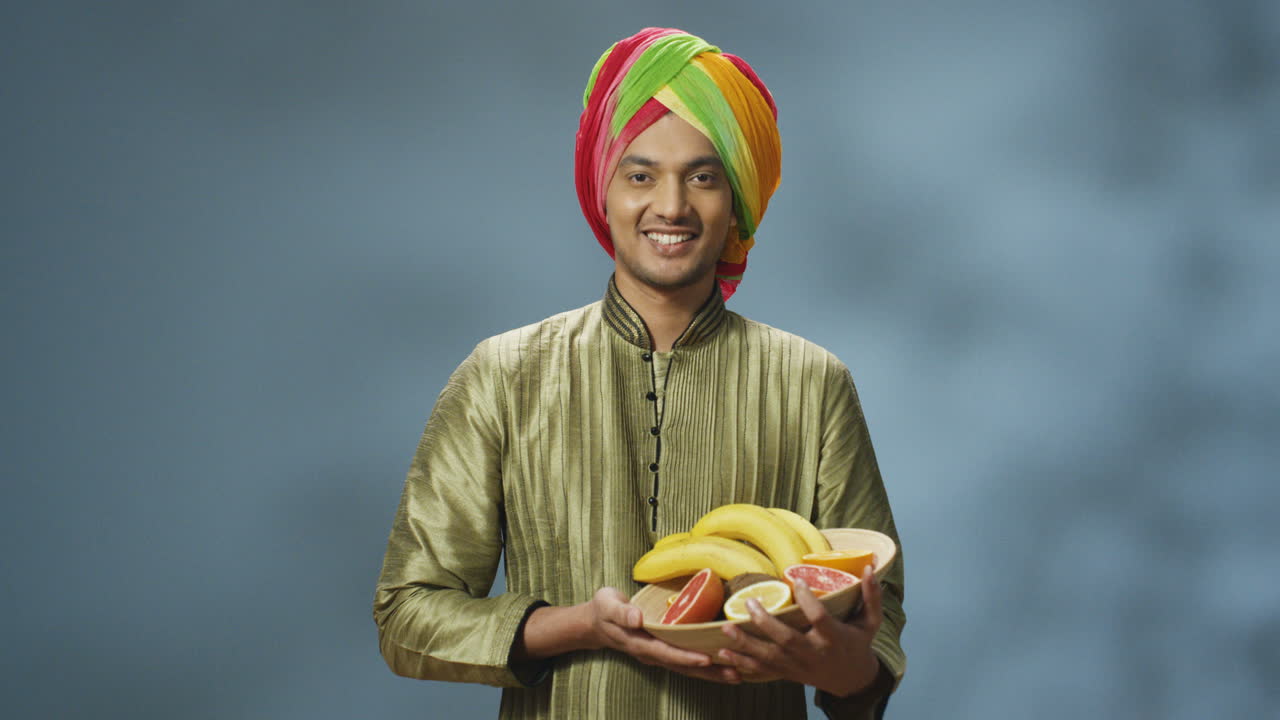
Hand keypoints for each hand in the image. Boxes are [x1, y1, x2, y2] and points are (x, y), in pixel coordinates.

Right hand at [586, 587, 741, 683]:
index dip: (686, 657)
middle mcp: (652, 654)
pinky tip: (722, 665)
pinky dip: (704, 667)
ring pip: (687, 668)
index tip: (706, 658)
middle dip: (709, 671)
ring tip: (737, 675)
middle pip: (683, 667)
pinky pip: (686, 662)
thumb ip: (622, 612)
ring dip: (712, 673)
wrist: (596, 622)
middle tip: (735, 673)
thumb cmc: (604, 609)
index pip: (666, 653)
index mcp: (640, 643)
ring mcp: (658, 655)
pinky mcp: (663, 651)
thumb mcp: (608, 605)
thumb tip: (636, 618)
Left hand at [716, 565, 882, 695]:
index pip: (819, 618)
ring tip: (726, 628)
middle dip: (766, 623)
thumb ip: (871, 596)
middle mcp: (814, 654)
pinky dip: (742, 662)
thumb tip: (871, 568)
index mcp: (834, 638)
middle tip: (749, 603)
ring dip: (746, 644)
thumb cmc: (858, 644)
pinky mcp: (787, 674)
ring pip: (769, 657)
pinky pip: (762, 670)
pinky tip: (723, 652)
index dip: (808, 600)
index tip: (798, 582)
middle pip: (787, 640)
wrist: (852, 681)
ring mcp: (798, 666)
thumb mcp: (870, 622)